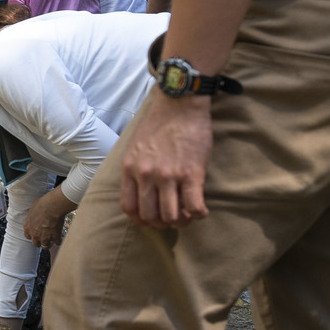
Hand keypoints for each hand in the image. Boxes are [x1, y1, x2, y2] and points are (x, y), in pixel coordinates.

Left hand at [23, 188, 73, 248]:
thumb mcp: (32, 208)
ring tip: (52, 240)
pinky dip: (59, 240)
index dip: (32, 235)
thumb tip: (34, 212)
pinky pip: (57, 243)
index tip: (36, 234)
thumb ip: (32, 215)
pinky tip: (60, 236)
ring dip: (49, 243)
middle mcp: (35, 234)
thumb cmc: (41, 204)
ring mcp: (44, 237)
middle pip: (36, 244)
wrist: (51, 207)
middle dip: (40, 241)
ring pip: (45, 246)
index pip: (28, 236)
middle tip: (44, 238)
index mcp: (28, 227)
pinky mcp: (54, 237)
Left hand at [120, 95, 213, 227]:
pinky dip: (198, 214)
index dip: (140, 220)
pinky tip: (201, 211)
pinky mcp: (191, 172)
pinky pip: (194, 206)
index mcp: (130, 169)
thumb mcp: (135, 148)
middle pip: (149, 216)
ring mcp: (168, 175)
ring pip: (171, 216)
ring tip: (187, 216)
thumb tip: (139, 192)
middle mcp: (146, 175)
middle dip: (161, 224)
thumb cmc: (158, 125)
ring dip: (181, 222)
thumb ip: (135, 169)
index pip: (129, 207)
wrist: (179, 105)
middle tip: (172, 219)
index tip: (151, 221)